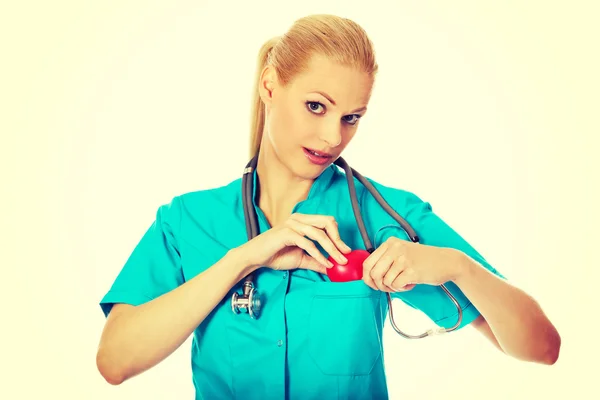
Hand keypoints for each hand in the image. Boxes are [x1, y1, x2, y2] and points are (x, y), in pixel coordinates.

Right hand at [236, 213, 351, 273]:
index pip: (327, 221)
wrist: (255, 257)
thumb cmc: (275, 255)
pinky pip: (308, 243)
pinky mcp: (286, 233)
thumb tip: (333, 268)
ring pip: (319, 234)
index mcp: (303, 220)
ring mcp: (292, 224)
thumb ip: (317, 261)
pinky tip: (325, 263)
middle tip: (346, 254)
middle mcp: (299, 218)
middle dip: (338, 239)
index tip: (345, 250)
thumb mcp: (301, 259)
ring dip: (332, 249)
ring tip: (339, 261)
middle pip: (327, 222)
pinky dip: (318, 254)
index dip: (338, 235)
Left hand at [362, 236, 463, 291]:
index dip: (367, 277)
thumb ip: (385, 260)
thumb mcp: (401, 252)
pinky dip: (402, 289)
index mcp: (390, 243)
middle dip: (379, 285)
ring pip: (385, 281)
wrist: (447, 262)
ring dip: (392, 287)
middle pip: (373, 273)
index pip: (367, 263)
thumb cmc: (423, 260)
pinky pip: (396, 286)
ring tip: (403, 283)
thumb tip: (367, 277)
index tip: (374, 284)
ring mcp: (403, 259)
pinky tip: (410, 283)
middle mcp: (395, 248)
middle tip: (389, 287)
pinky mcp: (411, 271)